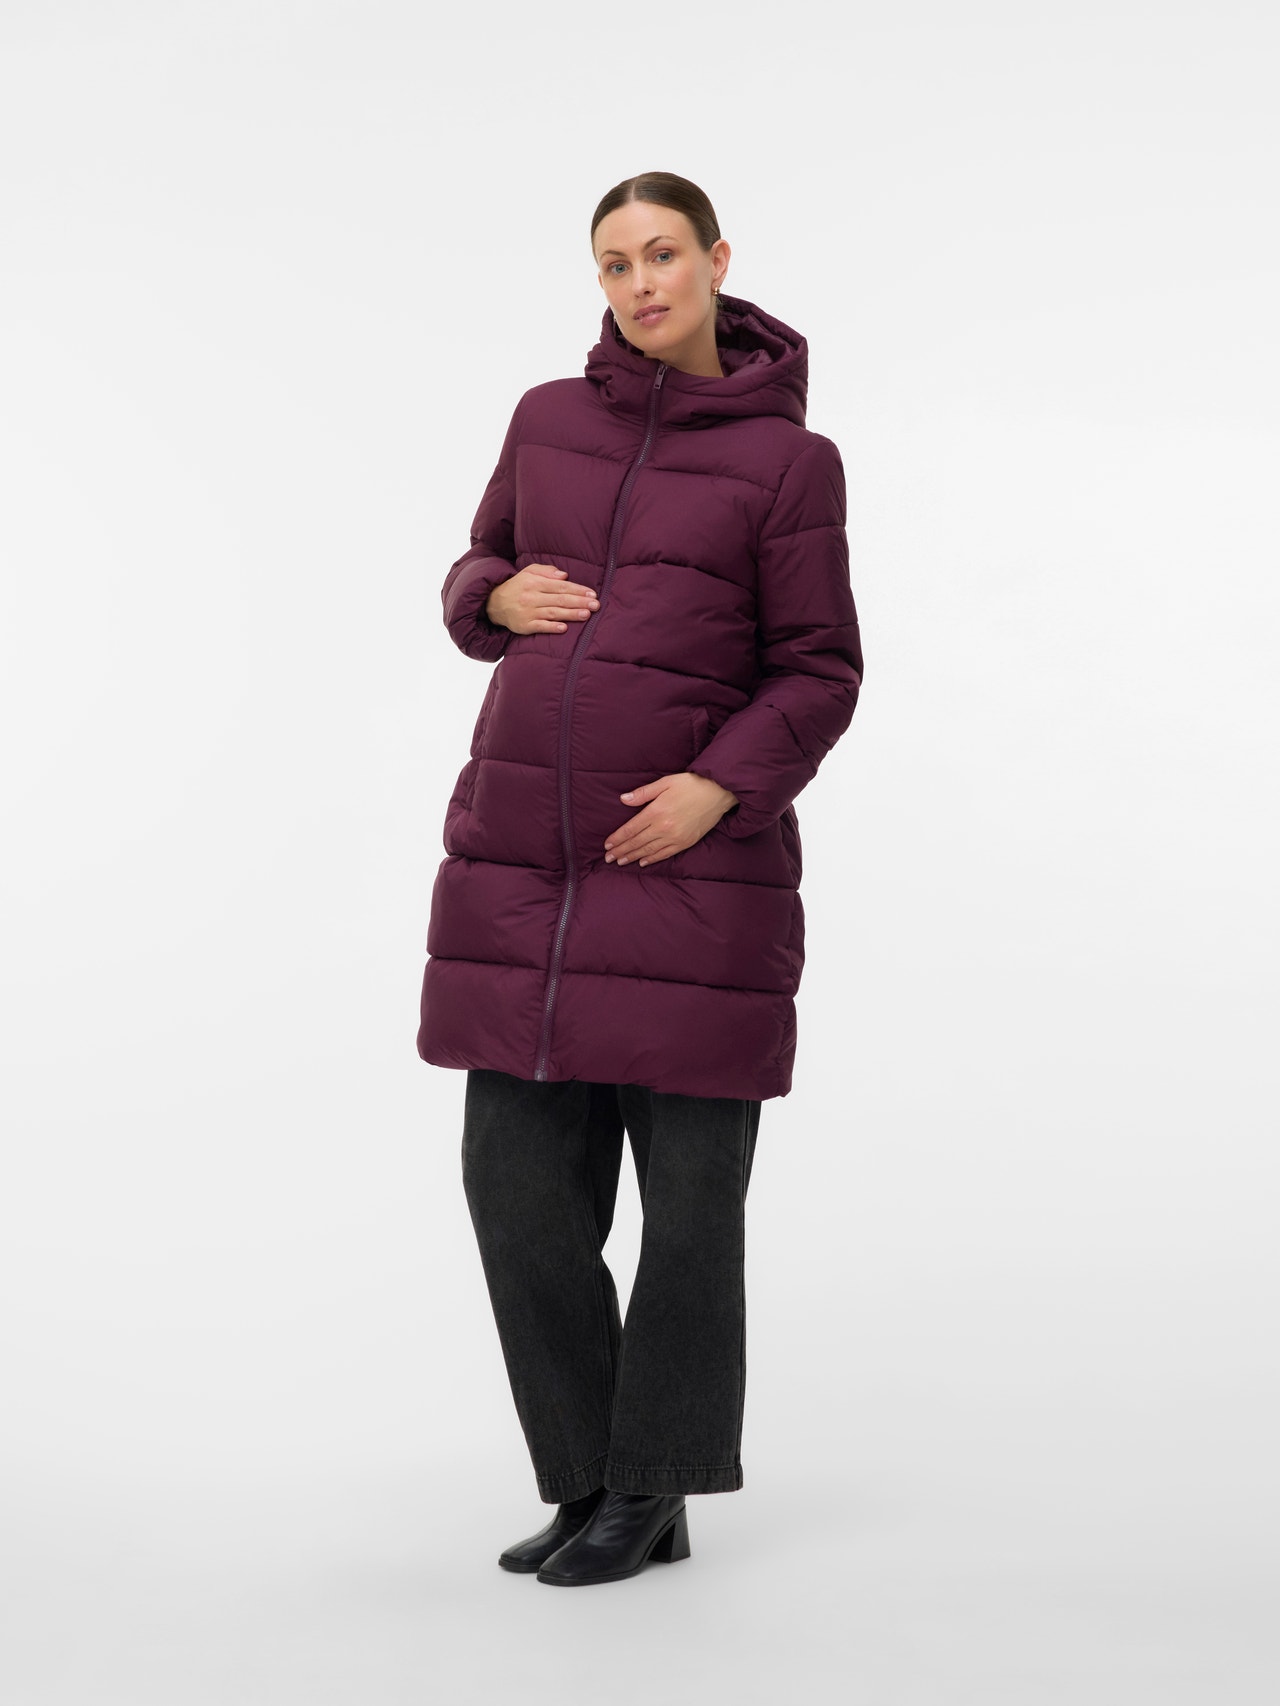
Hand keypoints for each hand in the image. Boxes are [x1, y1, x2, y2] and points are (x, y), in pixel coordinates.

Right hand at [485, 565, 599, 634]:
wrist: (494, 603)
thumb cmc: (518, 586)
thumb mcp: (529, 572)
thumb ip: (547, 571)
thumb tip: (564, 575)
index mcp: (534, 582)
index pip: (560, 586)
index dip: (577, 590)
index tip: (592, 593)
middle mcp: (531, 597)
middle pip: (559, 599)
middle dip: (579, 602)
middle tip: (596, 605)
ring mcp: (528, 612)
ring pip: (553, 613)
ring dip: (570, 614)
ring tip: (586, 615)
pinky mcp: (524, 626)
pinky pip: (540, 627)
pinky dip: (552, 627)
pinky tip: (564, 628)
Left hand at [604, 772, 738, 866]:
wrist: (718, 793)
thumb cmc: (691, 784)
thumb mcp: (665, 782)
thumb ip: (643, 793)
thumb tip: (623, 799)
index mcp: (656, 811)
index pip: (630, 828)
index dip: (617, 838)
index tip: (607, 845)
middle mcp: (663, 827)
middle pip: (636, 842)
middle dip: (621, 851)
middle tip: (608, 858)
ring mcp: (675, 837)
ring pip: (648, 850)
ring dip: (633, 857)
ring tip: (620, 862)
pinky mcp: (685, 842)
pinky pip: (665, 854)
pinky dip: (652, 859)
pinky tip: (643, 862)